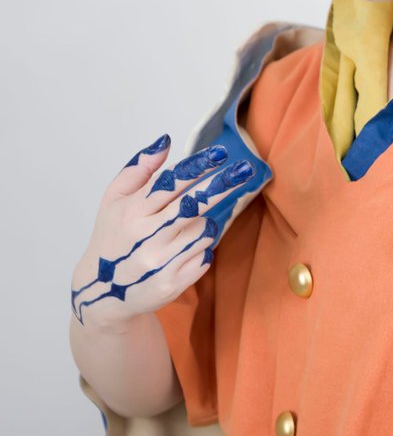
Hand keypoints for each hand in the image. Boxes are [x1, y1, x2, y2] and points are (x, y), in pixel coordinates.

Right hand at [71, 133, 254, 328]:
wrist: (103, 295)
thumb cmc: (112, 236)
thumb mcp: (113, 200)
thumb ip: (139, 169)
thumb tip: (166, 140)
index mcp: (132, 212)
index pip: (171, 183)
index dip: (198, 166)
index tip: (221, 153)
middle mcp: (146, 237)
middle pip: (194, 204)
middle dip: (222, 185)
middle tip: (245, 169)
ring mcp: (159, 262)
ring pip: (204, 230)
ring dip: (202, 225)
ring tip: (179, 232)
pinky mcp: (171, 284)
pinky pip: (204, 256)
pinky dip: (199, 250)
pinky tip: (178, 254)